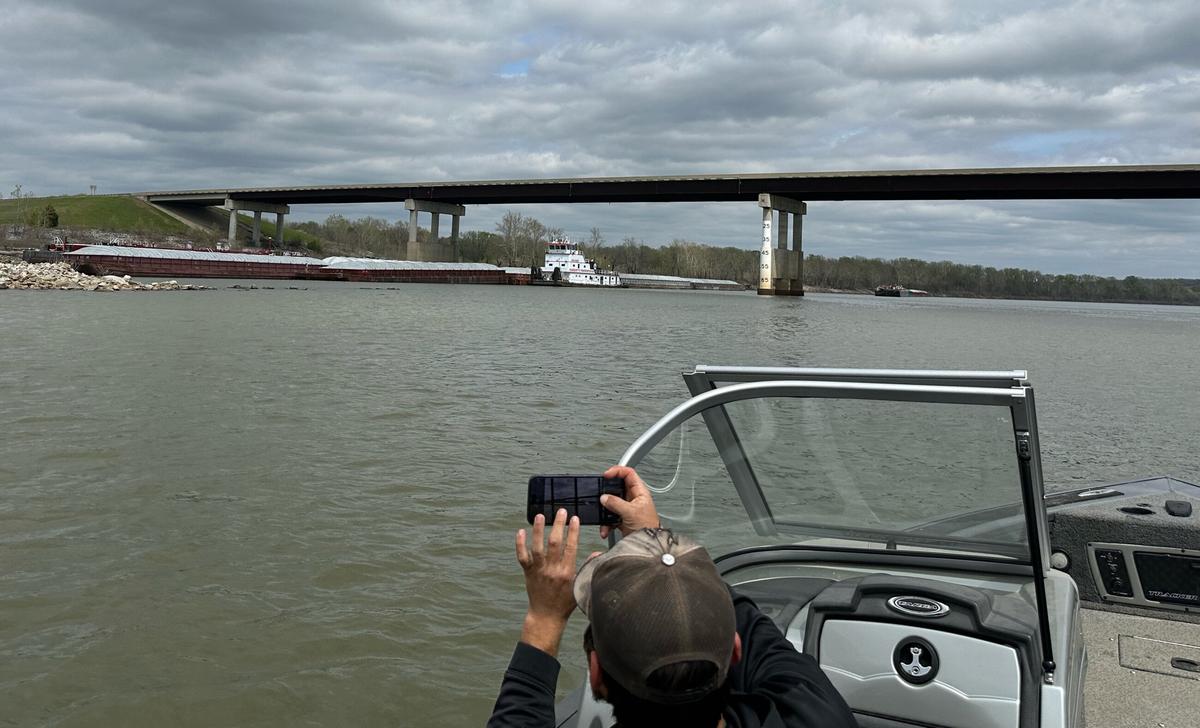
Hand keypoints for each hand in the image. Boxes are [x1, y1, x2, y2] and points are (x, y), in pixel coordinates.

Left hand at [516, 509, 580, 655]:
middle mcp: (552, 570)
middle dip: (558, 525)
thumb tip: (598, 553)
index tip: (575, 519)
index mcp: (567, 572)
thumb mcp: (580, 586)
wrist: (546, 616)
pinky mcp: (528, 573)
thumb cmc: (565, 603)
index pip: (571, 547)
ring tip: (540, 515)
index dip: (573, 531)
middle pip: (555, 543)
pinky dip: (520, 544)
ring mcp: (539, 571)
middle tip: (561, 511)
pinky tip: (520, 532)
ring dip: (538, 530)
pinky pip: (522, 557)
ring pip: (537, 547)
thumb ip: (588, 568)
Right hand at [599, 465, 660, 538]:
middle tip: (601, 494)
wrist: (648, 545)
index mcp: (639, 492)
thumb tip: (604, 498)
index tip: (606, 475)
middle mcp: (633, 498)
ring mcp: (627, 508)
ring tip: (603, 515)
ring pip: (612, 503)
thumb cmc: (648, 527)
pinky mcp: (622, 518)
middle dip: (607, 493)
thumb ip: (616, 503)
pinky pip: (610, 516)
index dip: (617, 471)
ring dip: (605, 510)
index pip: (629, 473)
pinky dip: (606, 522)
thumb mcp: (631, 512)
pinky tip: (606, 528)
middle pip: (617, 487)